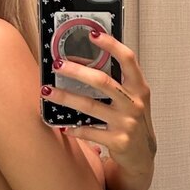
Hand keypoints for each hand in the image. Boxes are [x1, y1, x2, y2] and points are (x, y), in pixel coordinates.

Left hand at [44, 30, 156, 178]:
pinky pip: (90, 131)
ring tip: (46, 91)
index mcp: (139, 88)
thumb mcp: (132, 99)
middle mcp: (134, 103)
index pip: (128, 60)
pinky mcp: (118, 141)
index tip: (92, 33)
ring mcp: (127, 123)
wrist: (142, 156)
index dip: (111, 45)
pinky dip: (75, 128)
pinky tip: (64, 125)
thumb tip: (84, 60)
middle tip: (57, 64)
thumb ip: (118, 81)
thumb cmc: (132, 121)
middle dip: (77, 71)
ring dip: (66, 97)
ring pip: (91, 106)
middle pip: (103, 82)